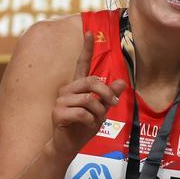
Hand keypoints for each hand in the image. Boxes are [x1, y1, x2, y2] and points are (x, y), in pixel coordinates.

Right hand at [51, 32, 126, 159]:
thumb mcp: (101, 111)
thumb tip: (122, 82)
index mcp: (78, 87)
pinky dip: (90, 121)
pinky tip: (85, 125)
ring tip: (95, 120)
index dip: (86, 48)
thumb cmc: (83, 127)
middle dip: (107, 94)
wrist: (68, 145)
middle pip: (93, 82)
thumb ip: (110, 96)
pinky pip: (82, 113)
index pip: (82, 64)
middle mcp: (68, 90)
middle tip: (113, 106)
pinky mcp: (57, 112)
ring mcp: (61, 100)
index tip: (90, 32)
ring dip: (98, 112)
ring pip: (89, 99)